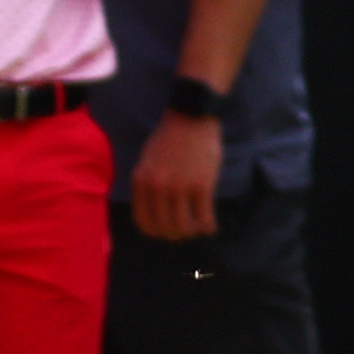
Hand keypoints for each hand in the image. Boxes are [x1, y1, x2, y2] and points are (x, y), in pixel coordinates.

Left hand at [133, 111, 226, 242]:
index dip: (155, 232)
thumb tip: (152, 207)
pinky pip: (204, 218)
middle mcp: (158, 187)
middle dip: (175, 235)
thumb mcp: (147, 160)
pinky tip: (211, 226)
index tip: (165, 232)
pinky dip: (208, 227)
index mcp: (142, 180)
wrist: (191, 117)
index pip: (143, 221)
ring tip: (198, 228)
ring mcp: (180, 187)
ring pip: (183, 227)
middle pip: (164, 228)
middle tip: (185, 232)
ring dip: (191, 233)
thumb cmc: (169, 137)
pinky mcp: (202, 185)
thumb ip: (147, 183)